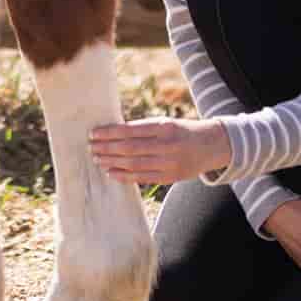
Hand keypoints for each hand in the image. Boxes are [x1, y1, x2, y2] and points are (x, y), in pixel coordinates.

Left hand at [87, 116, 230, 184]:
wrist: (210, 146)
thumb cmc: (180, 131)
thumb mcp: (165, 123)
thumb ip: (142, 129)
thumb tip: (111, 132)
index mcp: (164, 127)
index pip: (130, 130)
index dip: (110, 133)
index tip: (94, 133)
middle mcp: (167, 145)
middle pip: (129, 148)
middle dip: (107, 148)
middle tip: (91, 147)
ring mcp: (169, 163)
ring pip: (133, 164)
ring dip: (112, 162)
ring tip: (97, 159)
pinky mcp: (169, 178)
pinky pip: (142, 178)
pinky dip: (124, 176)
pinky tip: (110, 172)